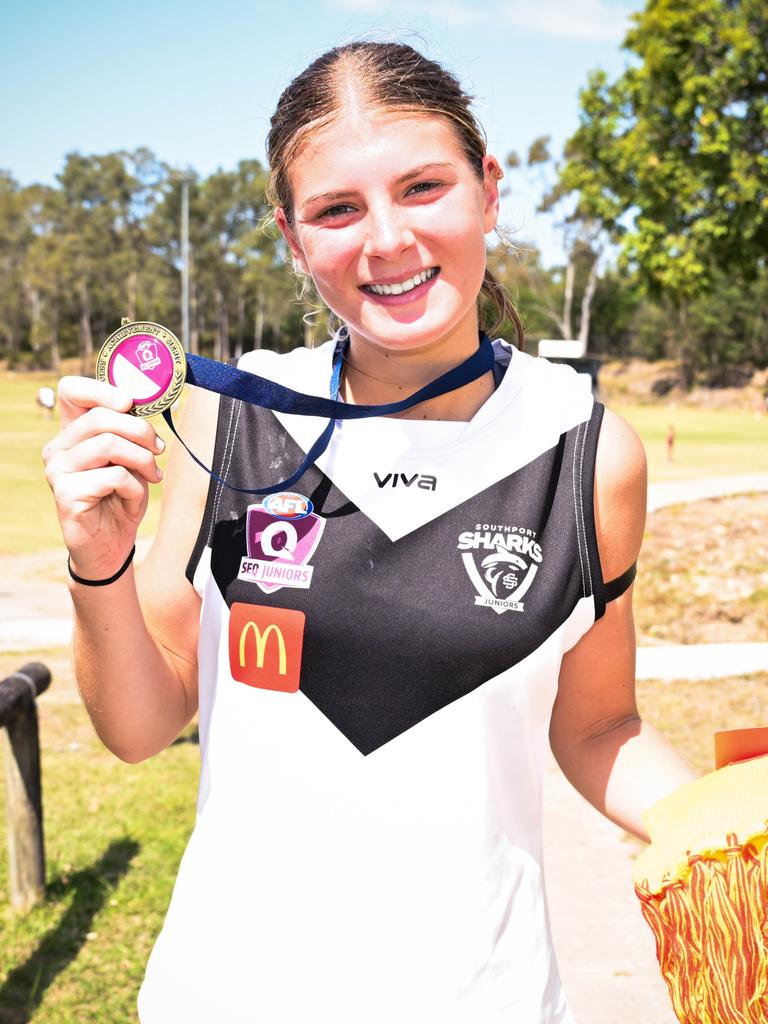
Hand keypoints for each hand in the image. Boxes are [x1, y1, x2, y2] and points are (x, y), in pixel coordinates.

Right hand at [42, 376, 164, 579]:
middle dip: (141, 431)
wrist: (110, 545)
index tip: (130, 403)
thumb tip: (140, 406)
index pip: (71, 391)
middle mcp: (58, 448)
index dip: (102, 389)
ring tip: (153, 475)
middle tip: (159, 449)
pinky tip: (133, 499)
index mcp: (72, 433)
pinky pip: (114, 476)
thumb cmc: (121, 498)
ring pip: (109, 444)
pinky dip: (135, 487)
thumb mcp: (131, 459)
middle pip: (102, 418)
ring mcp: (58, 470)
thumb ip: (129, 433)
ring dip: (143, 460)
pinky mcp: (66, 493)